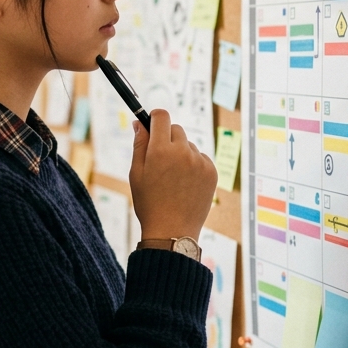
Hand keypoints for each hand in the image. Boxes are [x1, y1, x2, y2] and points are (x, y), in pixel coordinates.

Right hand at [128, 109, 215, 242]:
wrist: (172, 231)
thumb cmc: (149, 202)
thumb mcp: (136, 173)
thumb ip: (139, 144)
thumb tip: (139, 122)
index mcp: (160, 150)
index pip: (161, 116)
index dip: (155, 118)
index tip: (152, 124)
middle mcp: (182, 152)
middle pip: (175, 129)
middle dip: (167, 137)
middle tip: (160, 159)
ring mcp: (199, 161)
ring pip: (188, 145)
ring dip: (180, 153)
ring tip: (173, 178)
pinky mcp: (211, 171)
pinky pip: (200, 158)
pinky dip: (193, 165)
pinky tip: (185, 183)